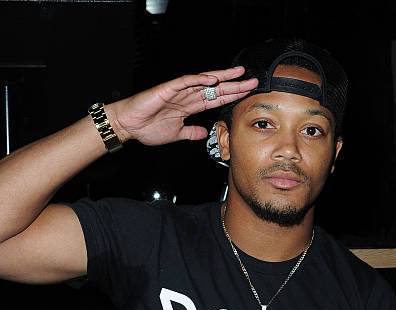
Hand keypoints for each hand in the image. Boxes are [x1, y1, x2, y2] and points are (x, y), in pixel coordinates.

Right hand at [107, 67, 257, 145]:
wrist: (129, 126)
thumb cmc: (148, 128)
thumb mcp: (176, 135)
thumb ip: (190, 133)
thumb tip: (202, 134)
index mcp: (189, 107)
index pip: (215, 100)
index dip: (231, 96)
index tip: (247, 95)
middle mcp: (187, 96)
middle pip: (215, 89)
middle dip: (234, 85)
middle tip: (252, 81)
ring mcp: (178, 91)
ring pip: (204, 82)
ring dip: (222, 78)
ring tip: (238, 74)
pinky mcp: (168, 89)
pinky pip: (186, 82)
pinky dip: (199, 79)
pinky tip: (212, 79)